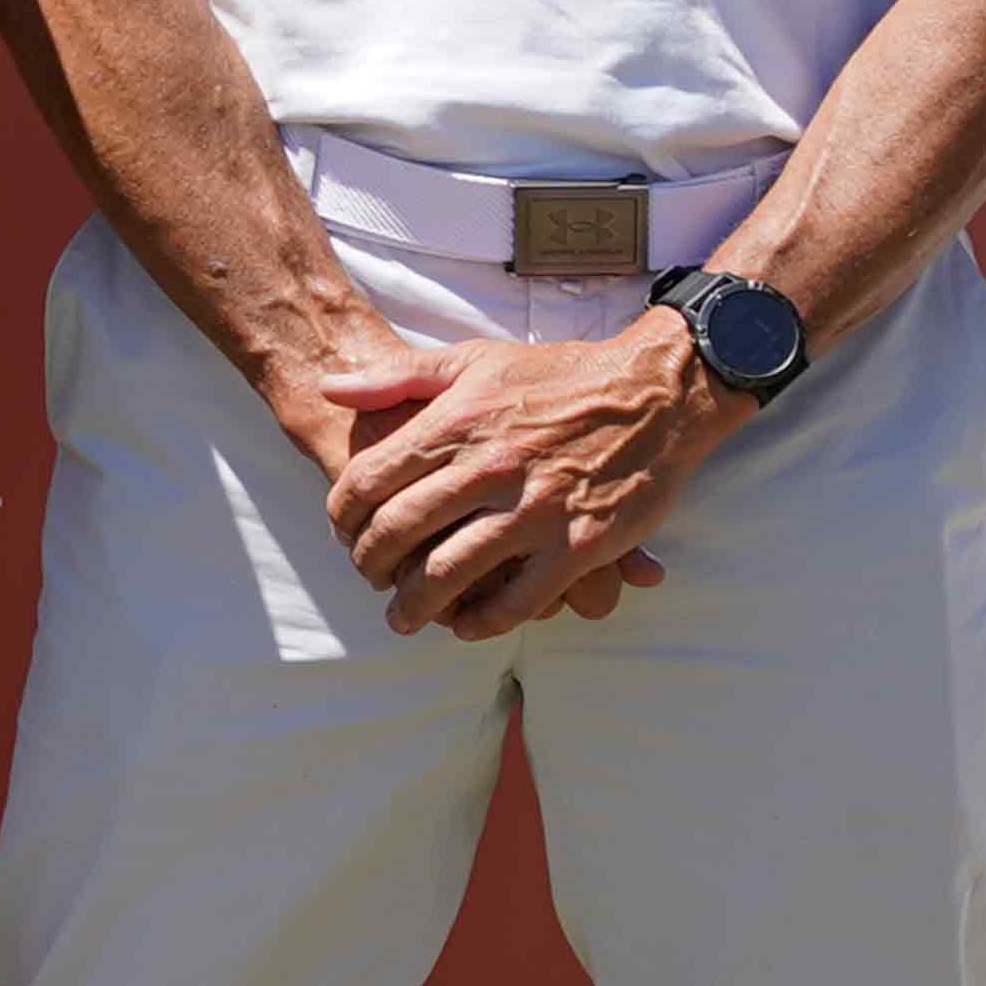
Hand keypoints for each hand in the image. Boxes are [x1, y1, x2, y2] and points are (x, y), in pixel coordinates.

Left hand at [316, 314, 732, 637]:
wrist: (654, 392)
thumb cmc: (558, 376)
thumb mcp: (473, 360)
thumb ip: (397, 377)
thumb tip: (331, 388)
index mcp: (456, 423)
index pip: (369, 480)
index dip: (342, 515)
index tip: (342, 531)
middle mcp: (489, 468)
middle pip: (399, 531)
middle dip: (369, 563)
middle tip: (368, 578)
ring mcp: (535, 510)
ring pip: (450, 572)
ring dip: (416, 604)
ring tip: (403, 616)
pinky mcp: (579, 545)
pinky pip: (518, 600)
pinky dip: (483, 621)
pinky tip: (466, 625)